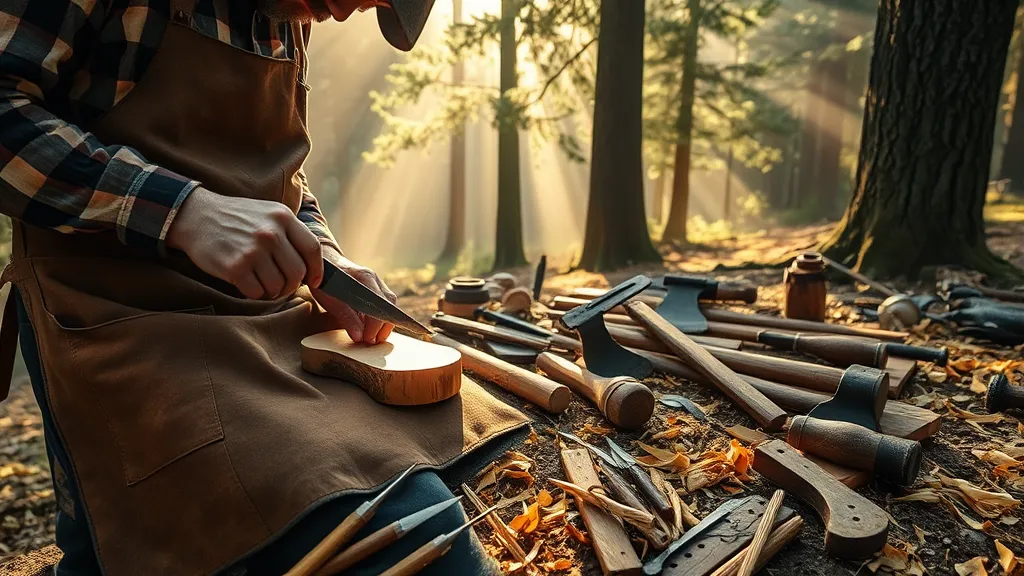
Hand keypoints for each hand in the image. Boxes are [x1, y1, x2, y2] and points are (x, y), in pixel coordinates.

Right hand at [166, 187, 323, 298]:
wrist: (196, 216)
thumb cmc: (237, 219)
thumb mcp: (268, 213)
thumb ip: (290, 233)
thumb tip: (313, 264)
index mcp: (282, 218)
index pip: (312, 249)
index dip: (317, 270)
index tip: (313, 280)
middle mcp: (270, 233)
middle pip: (298, 273)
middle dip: (292, 285)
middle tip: (282, 285)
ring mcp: (252, 251)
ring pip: (278, 286)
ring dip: (272, 291)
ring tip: (261, 281)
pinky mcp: (234, 267)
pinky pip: (256, 292)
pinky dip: (254, 293)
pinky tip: (247, 283)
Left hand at [310, 250, 397, 343]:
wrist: (323, 261)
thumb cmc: (324, 279)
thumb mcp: (329, 299)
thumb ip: (345, 317)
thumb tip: (359, 337)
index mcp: (365, 278)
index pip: (379, 305)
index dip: (375, 325)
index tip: (368, 339)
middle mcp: (374, 278)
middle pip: (389, 305)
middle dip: (384, 326)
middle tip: (373, 342)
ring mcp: (376, 282)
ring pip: (389, 304)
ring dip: (384, 323)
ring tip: (374, 338)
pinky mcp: (374, 287)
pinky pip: (383, 304)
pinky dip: (380, 317)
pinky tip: (371, 329)